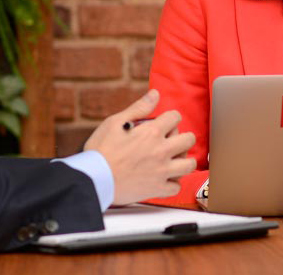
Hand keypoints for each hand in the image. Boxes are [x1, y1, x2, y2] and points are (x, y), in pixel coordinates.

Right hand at [84, 89, 195, 204]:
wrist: (93, 178)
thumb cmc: (101, 149)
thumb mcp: (115, 122)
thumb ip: (139, 108)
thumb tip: (155, 94)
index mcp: (151, 132)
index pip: (175, 117)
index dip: (170, 117)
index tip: (164, 123)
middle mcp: (161, 151)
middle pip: (189, 140)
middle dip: (183, 137)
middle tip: (171, 141)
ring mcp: (161, 171)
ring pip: (189, 165)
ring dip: (183, 160)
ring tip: (173, 159)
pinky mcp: (157, 189)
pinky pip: (176, 187)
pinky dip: (173, 183)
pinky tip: (164, 178)